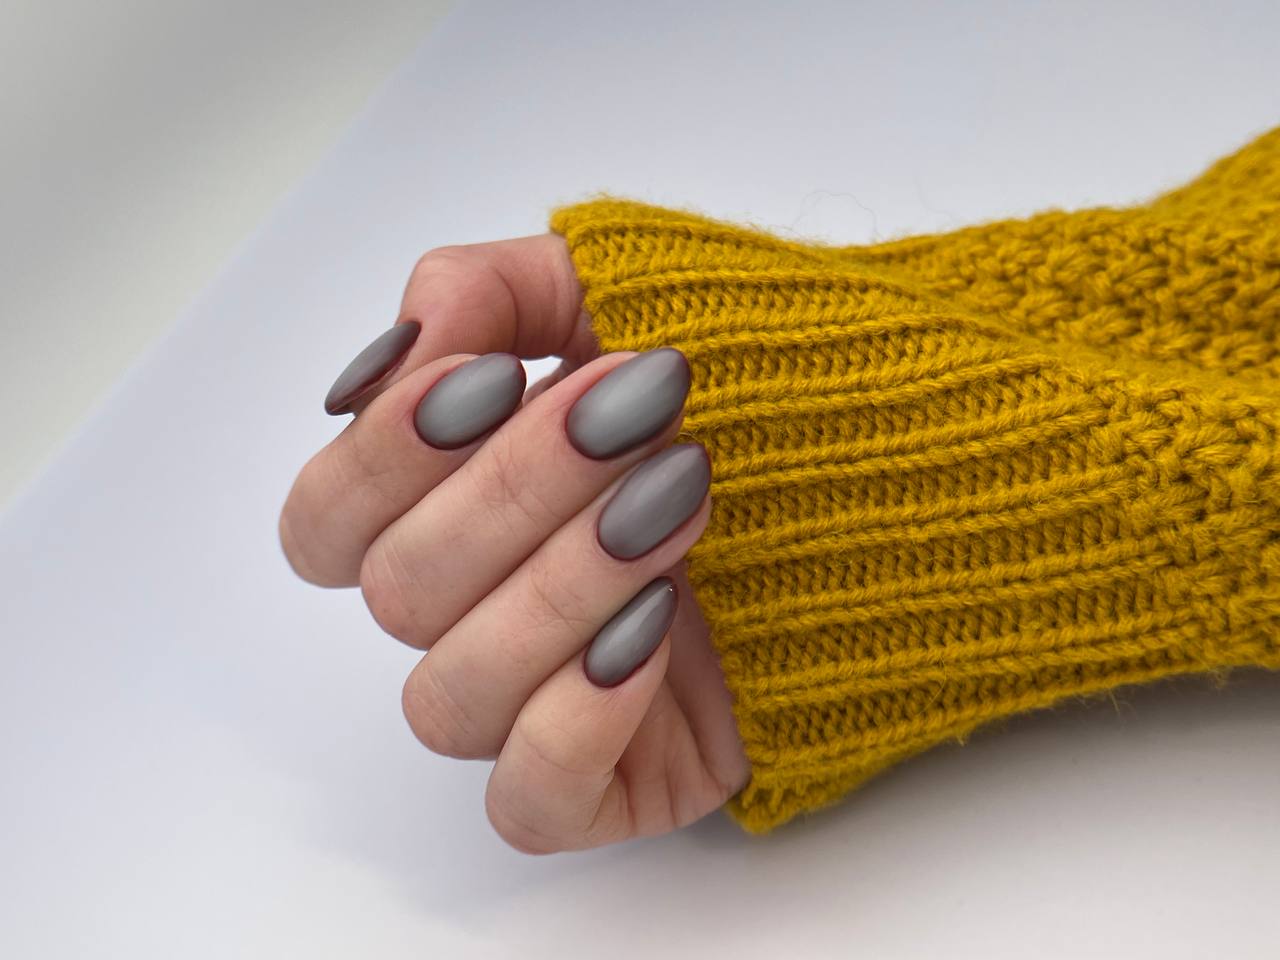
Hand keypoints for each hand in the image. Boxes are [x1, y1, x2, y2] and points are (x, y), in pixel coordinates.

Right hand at [279, 235, 749, 852]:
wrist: (913, 461)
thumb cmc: (761, 377)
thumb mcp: (628, 288)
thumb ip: (494, 287)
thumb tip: (410, 339)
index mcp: (456, 507)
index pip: (326, 520)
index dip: (382, 455)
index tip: (498, 377)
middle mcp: (481, 612)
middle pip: (396, 593)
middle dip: (510, 493)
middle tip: (635, 417)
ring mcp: (541, 706)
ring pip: (449, 698)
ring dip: (556, 588)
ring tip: (677, 502)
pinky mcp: (617, 785)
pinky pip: (531, 803)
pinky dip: (575, 720)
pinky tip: (657, 630)